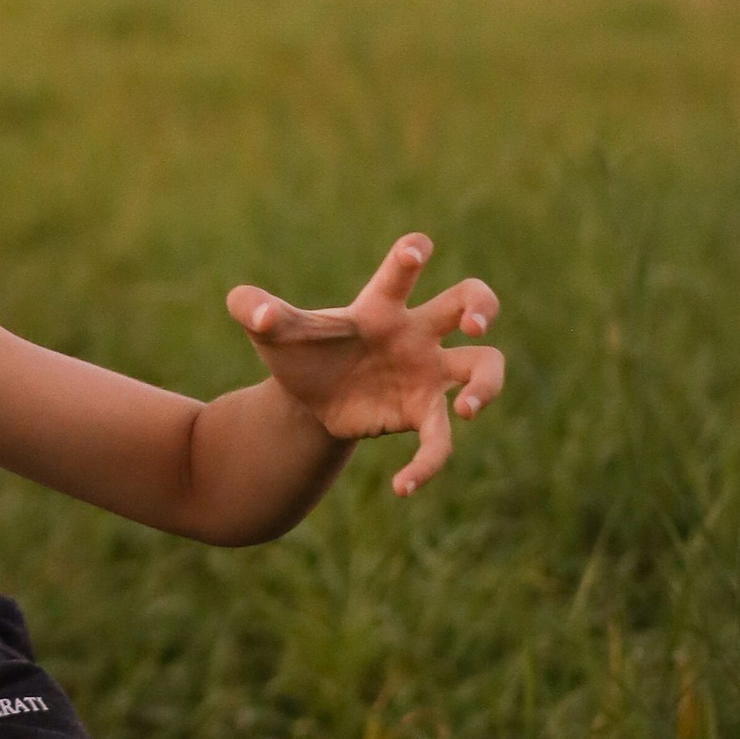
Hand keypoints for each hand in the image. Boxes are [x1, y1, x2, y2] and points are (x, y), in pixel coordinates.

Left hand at [229, 235, 503, 497]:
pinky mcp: (423, 414)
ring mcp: (427, 372)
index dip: (412, 253)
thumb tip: (256, 313)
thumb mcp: (270, 331)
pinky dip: (427, 466)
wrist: (308, 398)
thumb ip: (252, 308)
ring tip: (465, 409)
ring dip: (487, 387)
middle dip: (483, 304)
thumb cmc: (300, 350)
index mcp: (379, 304)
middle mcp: (414, 332)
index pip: (402, 270)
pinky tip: (402, 486)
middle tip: (476, 323)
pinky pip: (441, 440)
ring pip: (485, 367)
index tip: (416, 251)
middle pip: (469, 300)